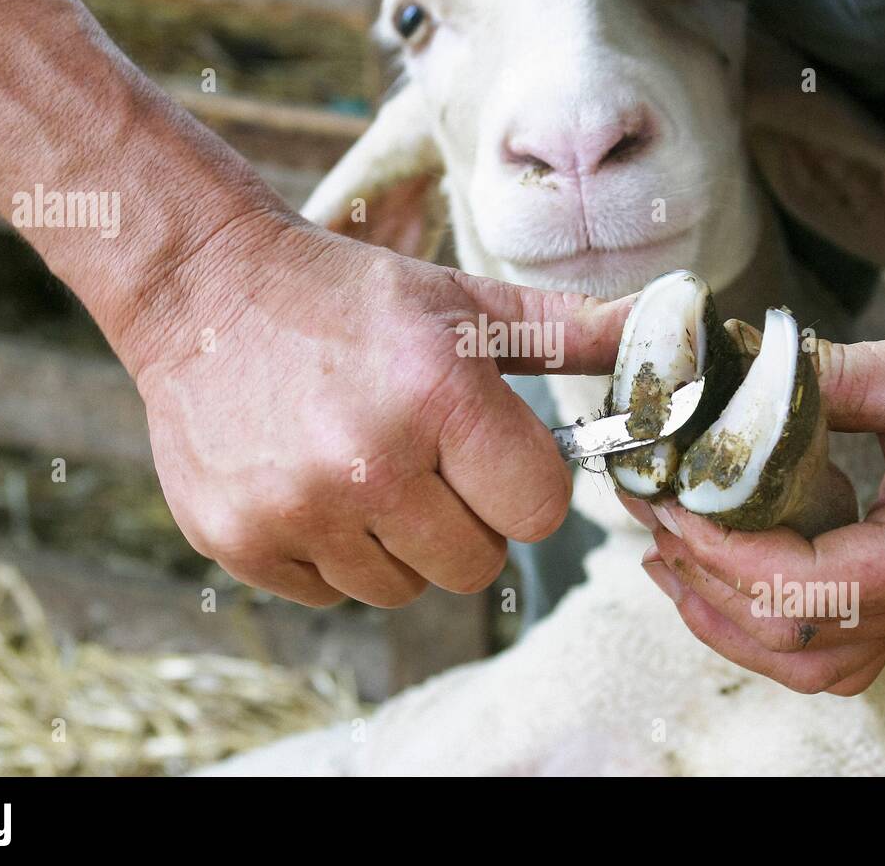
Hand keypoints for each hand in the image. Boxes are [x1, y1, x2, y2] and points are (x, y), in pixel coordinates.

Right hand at [123, 211, 630, 606]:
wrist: (206, 290)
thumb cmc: (352, 297)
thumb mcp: (464, 302)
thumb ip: (575, 330)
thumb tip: (678, 324)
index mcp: (438, 393)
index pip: (539, 510)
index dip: (524, 483)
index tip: (491, 453)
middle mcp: (367, 461)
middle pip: (477, 565)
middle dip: (467, 519)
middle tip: (424, 459)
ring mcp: (296, 510)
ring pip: (402, 588)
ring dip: (400, 541)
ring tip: (364, 466)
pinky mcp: (239, 542)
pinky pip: (331, 593)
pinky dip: (334, 552)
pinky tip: (310, 482)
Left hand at [629, 284, 884, 693]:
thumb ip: (823, 382)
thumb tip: (726, 384)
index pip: (811, 589)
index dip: (726, 552)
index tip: (672, 503)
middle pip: (798, 641)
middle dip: (707, 583)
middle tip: (651, 517)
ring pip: (809, 660)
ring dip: (726, 618)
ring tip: (666, 556)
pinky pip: (826, 637)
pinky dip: (761, 614)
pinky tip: (716, 566)